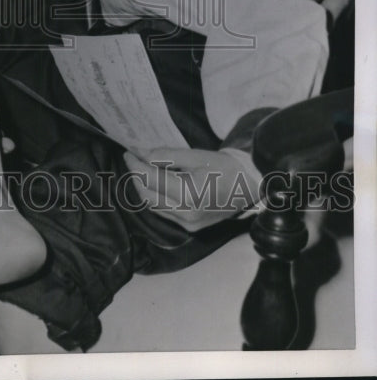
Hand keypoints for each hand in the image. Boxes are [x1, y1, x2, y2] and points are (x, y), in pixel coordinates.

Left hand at [123, 147, 258, 231]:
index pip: (150, 179)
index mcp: (188, 196)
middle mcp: (185, 215)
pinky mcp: (189, 228)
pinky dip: (156, 196)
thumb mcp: (195, 156)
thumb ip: (165, 155)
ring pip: (153, 205)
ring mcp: (187, 225)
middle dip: (136, 176)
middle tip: (134, 158)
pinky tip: (157, 182)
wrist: (249, 186)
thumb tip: (139, 152)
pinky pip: (164, 211)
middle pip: (147, 195)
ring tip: (143, 168)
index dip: (135, 164)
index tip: (128, 151)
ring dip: (144, 187)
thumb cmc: (225, 167)